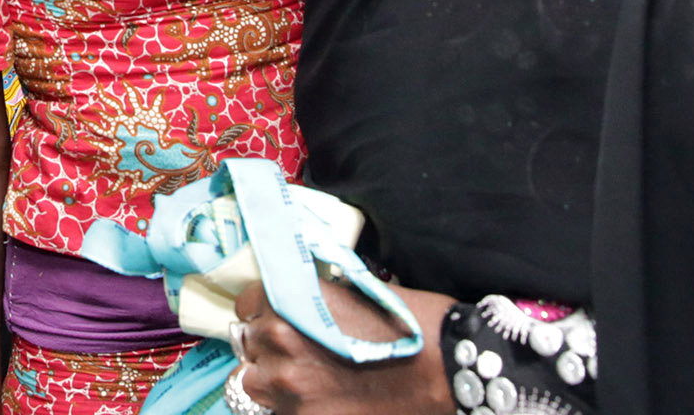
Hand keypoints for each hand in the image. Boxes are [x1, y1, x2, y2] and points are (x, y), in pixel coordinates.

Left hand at [234, 281, 456, 414]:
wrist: (447, 368)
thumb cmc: (407, 323)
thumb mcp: (352, 290)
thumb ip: (309, 296)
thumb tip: (286, 301)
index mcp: (289, 299)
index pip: (245, 304)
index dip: (262, 310)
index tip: (278, 317)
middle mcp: (280, 341)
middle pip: (248, 345)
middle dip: (268, 347)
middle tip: (300, 351)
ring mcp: (291, 386)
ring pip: (254, 384)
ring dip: (273, 380)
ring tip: (306, 380)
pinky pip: (278, 413)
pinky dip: (293, 408)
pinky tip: (322, 401)